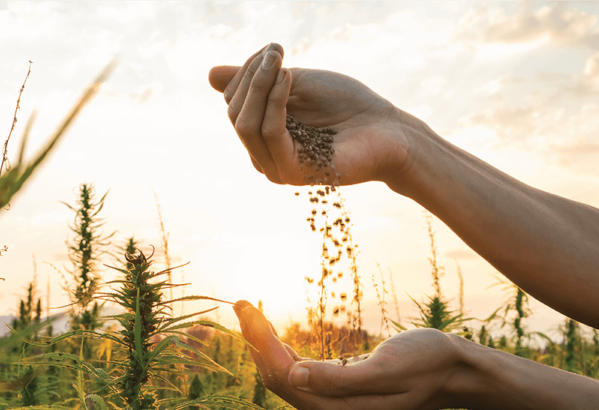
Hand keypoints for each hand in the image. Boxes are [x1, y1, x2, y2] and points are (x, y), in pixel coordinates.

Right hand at [209, 44, 410, 186]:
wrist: (388, 129)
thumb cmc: (347, 106)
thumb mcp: (295, 83)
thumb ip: (257, 81)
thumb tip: (210, 75)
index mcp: (262, 135)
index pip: (233, 102)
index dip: (247, 71)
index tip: (274, 49)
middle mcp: (263, 155)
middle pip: (234, 113)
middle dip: (251, 76)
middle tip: (277, 50)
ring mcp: (275, 167)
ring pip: (245, 124)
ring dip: (260, 85)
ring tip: (281, 62)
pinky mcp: (292, 172)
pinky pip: (270, 133)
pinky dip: (275, 102)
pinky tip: (289, 79)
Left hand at [234, 300, 466, 409]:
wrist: (457, 372)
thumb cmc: (428, 362)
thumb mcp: (387, 367)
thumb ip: (340, 377)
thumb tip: (294, 375)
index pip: (284, 377)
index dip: (260, 342)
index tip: (245, 308)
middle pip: (278, 379)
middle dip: (257, 342)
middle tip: (240, 304)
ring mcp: (335, 408)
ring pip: (286, 377)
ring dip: (266, 346)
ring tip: (249, 312)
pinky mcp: (340, 396)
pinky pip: (301, 376)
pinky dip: (284, 353)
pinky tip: (274, 335)